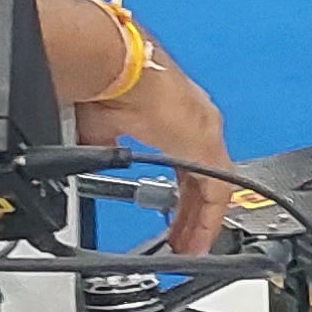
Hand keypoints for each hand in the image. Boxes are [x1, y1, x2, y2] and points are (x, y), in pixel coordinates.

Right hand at [78, 40, 232, 251]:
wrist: (117, 64)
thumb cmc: (109, 81)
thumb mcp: (102, 126)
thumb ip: (107, 149)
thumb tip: (95, 159)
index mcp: (175, 117)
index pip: (186, 165)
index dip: (181, 195)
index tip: (174, 218)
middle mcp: (198, 124)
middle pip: (203, 181)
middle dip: (191, 215)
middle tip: (184, 241)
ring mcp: (205, 133)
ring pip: (213, 188)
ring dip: (201, 220)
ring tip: (190, 247)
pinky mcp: (207, 144)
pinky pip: (217, 192)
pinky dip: (208, 218)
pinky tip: (200, 238)